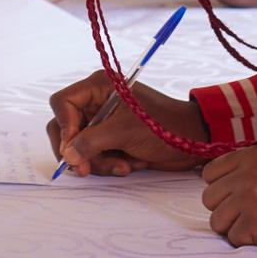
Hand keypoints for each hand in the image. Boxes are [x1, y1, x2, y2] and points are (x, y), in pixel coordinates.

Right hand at [48, 71, 208, 175]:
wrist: (193, 142)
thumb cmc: (163, 127)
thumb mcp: (124, 131)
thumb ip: (91, 142)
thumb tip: (67, 156)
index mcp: (98, 87)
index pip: (62, 103)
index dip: (64, 126)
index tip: (73, 149)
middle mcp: (97, 102)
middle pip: (66, 127)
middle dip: (78, 150)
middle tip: (85, 170)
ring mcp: (104, 122)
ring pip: (79, 146)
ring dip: (97, 161)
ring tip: (121, 167)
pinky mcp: (111, 140)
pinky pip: (95, 155)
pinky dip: (108, 164)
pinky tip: (128, 165)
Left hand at [200, 147, 256, 257]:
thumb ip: (247, 168)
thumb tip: (212, 178)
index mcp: (253, 155)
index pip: (210, 173)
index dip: (224, 190)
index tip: (241, 198)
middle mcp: (250, 172)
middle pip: (209, 198)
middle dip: (227, 211)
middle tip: (254, 215)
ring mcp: (253, 196)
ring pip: (217, 221)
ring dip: (236, 228)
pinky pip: (233, 238)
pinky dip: (249, 242)